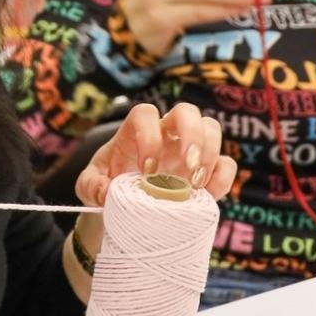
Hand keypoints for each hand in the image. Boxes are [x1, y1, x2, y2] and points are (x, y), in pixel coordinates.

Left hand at [74, 102, 236, 206]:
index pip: (145, 114)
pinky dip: (222, 177)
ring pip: (211, 128)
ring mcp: (189, 149)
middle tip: (186, 167)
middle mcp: (166, 133)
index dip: (148, 136)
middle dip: (191, 134)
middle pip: (187, 110)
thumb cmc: (107, 186)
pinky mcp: (207, 171)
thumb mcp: (89, 187)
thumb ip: (92, 187)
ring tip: (194, 184)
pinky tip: (207, 195)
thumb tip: (106, 192)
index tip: (146, 170)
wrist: (125, 205)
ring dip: (209, 154)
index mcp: (135, 130)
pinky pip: (226, 163)